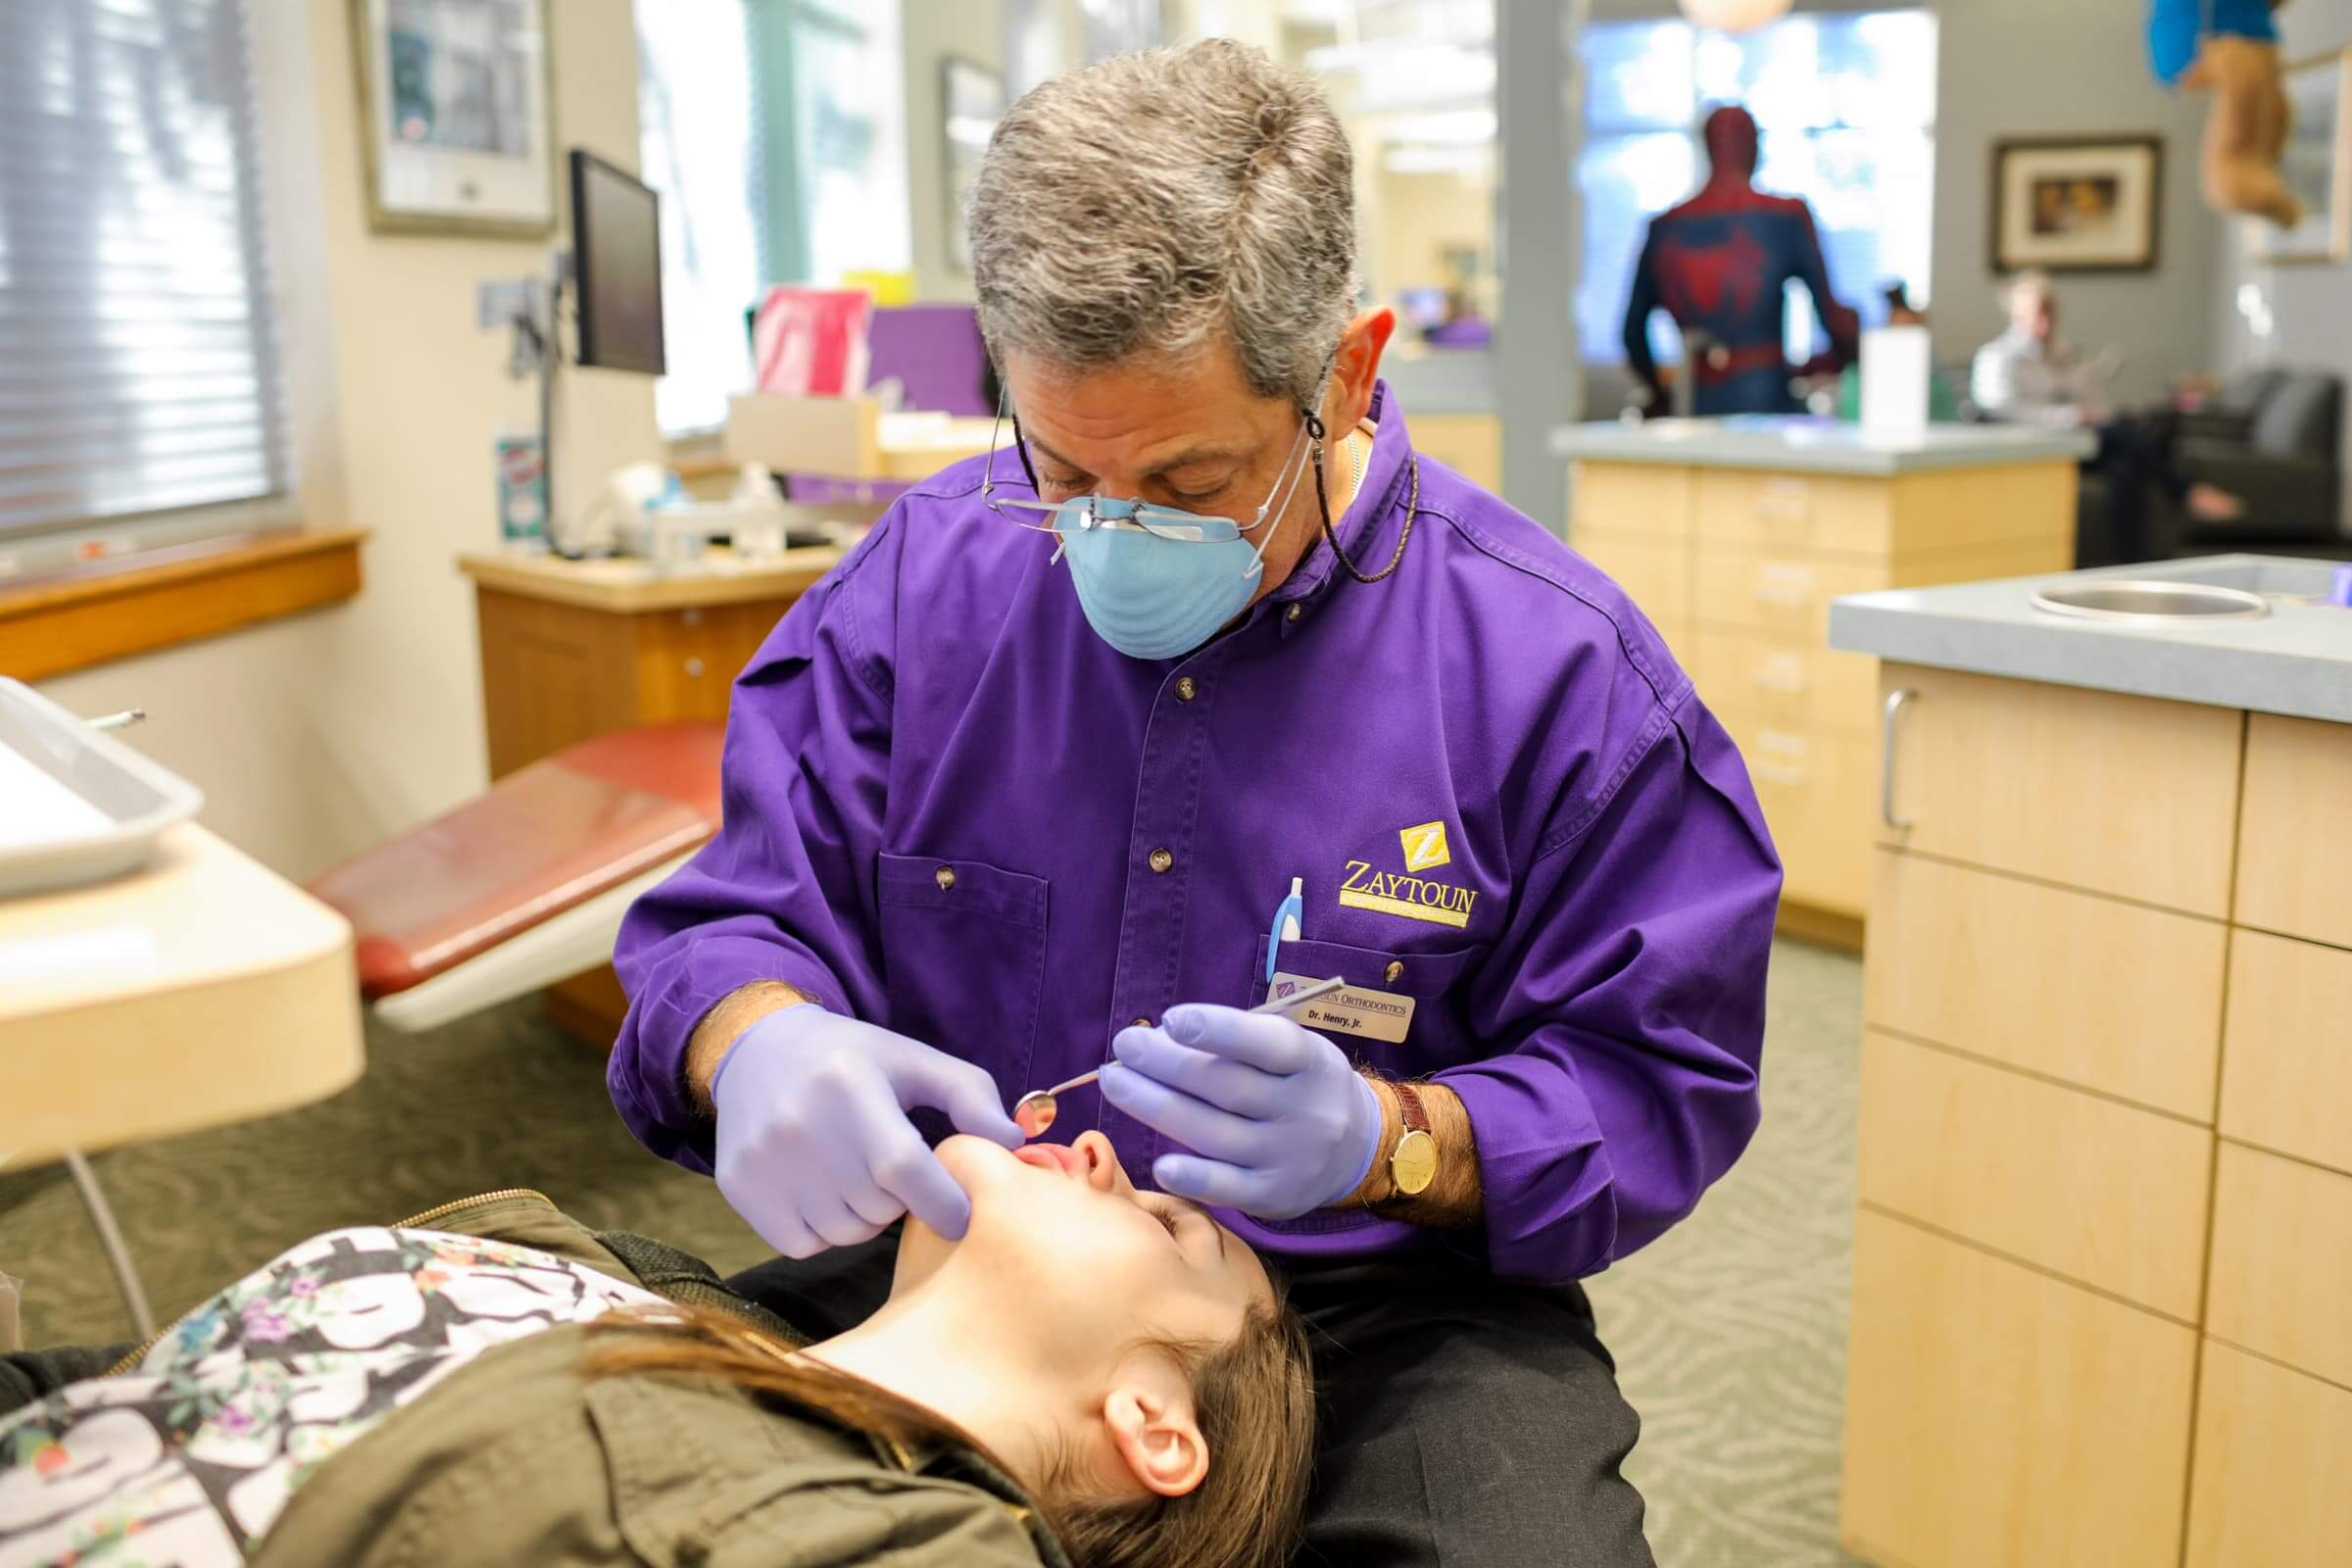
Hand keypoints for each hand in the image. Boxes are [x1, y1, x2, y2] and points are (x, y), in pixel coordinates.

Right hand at [711, 1005, 1023, 1256]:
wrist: (757, 1050)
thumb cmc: (854, 1061)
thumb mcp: (914, 1061)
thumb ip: (972, 1096)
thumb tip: (1015, 1143)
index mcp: (852, 1087)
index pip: (905, 1170)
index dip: (943, 1203)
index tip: (960, 1213)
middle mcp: (801, 1124)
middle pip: (877, 1209)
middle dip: (899, 1202)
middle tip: (893, 1174)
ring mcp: (764, 1159)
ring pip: (842, 1233)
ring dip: (863, 1218)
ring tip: (858, 1178)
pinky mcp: (739, 1186)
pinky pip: (802, 1243)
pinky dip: (821, 1231)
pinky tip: (823, 1192)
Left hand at [1098, 1004, 1383, 1219]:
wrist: (1355, 1148)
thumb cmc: (1300, 1083)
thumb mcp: (1291, 1051)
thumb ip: (1238, 1044)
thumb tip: (1161, 1038)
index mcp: (1311, 1062)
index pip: (1267, 1043)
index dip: (1218, 1030)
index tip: (1172, 1019)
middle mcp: (1305, 1109)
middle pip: (1227, 1086)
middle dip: (1167, 1063)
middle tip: (1125, 1045)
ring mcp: (1290, 1156)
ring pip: (1215, 1133)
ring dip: (1157, 1106)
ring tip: (1116, 1082)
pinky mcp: (1274, 1196)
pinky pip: (1228, 1188)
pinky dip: (1193, 1176)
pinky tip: (1159, 1161)